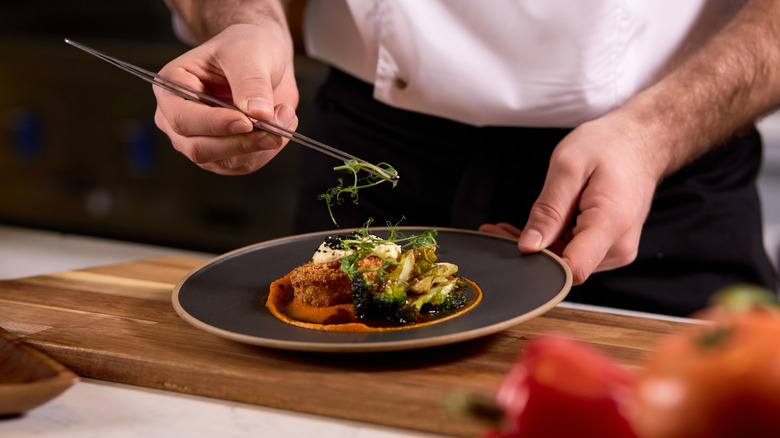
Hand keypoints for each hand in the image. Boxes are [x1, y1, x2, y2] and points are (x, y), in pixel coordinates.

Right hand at [153, 23, 298, 174]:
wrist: (264, 60)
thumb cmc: (246, 48)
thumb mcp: (248, 52)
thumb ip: (251, 81)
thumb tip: (258, 113)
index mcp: (171, 88)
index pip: (182, 118)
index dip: (214, 124)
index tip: (246, 121)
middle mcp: (178, 119)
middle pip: (199, 148)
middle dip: (241, 142)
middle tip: (275, 129)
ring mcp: (200, 141)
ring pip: (225, 162)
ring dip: (260, 146)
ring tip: (285, 116)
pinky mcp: (225, 155)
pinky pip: (245, 165)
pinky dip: (267, 150)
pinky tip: (281, 126)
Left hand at [482, 111, 664, 284]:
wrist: (642, 141)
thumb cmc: (609, 146)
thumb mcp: (568, 166)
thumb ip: (548, 209)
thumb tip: (528, 246)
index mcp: (611, 224)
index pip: (571, 269)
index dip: (536, 262)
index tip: (509, 242)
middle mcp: (618, 246)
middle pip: (563, 267)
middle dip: (528, 252)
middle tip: (496, 229)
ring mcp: (617, 250)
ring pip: (566, 262)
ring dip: (537, 247)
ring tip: (508, 227)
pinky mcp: (610, 248)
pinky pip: (574, 253)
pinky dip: (551, 242)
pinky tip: (535, 228)